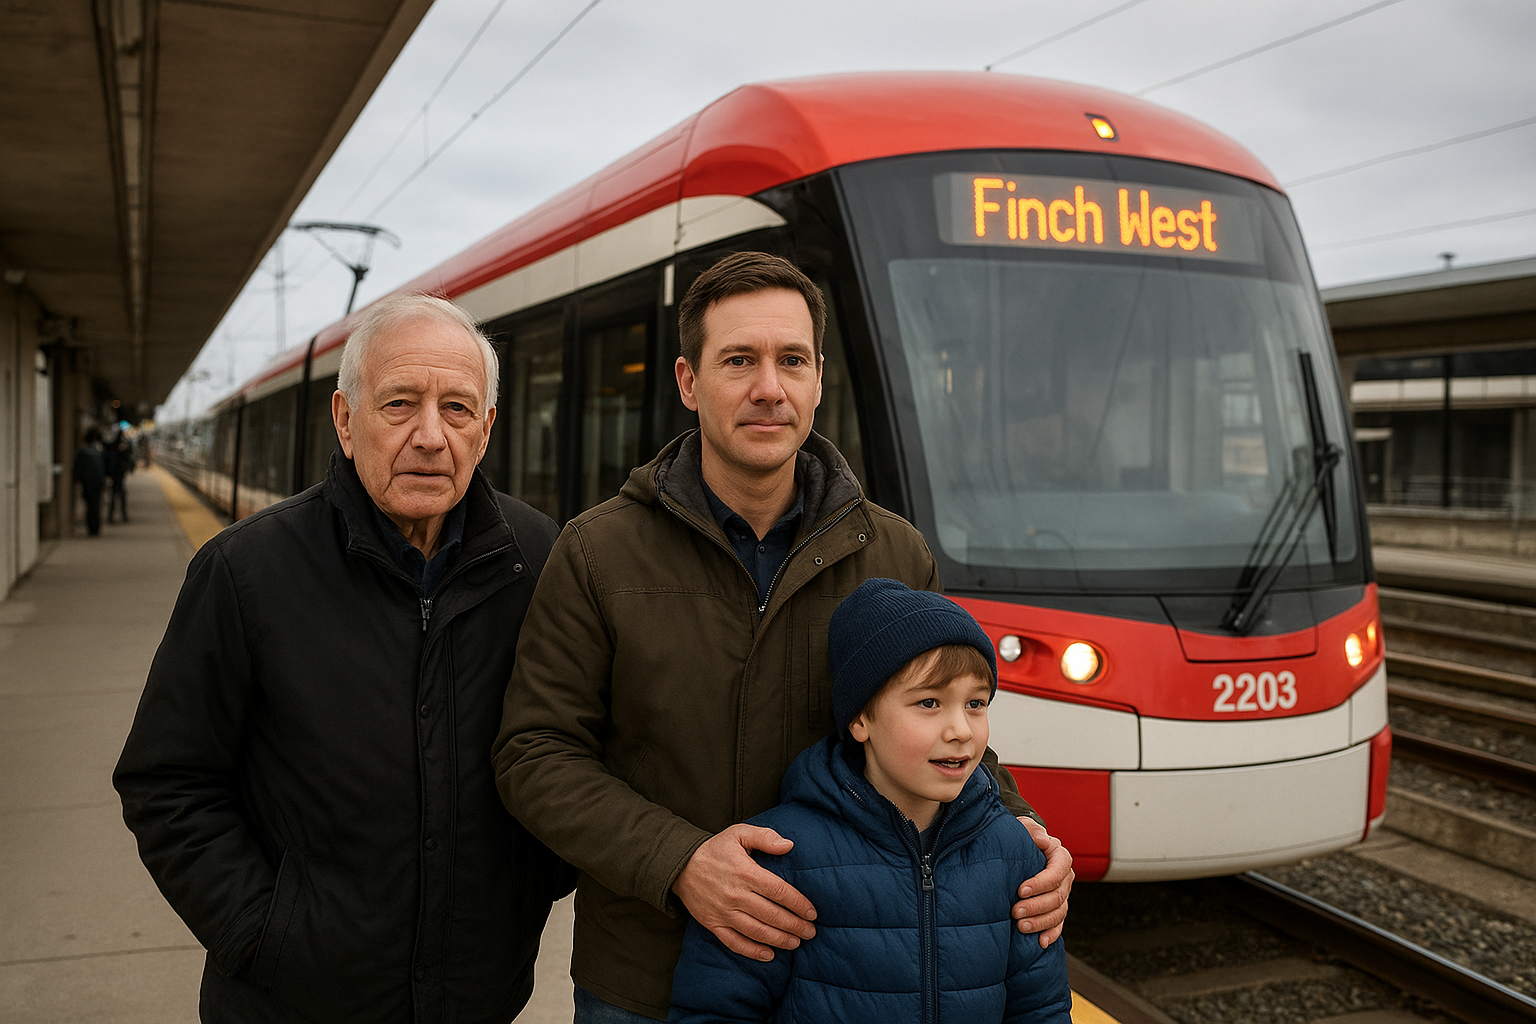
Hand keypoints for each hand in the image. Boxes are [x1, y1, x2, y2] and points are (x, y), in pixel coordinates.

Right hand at [673, 824, 817, 961]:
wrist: (680, 866)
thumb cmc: (715, 849)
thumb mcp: (738, 833)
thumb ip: (765, 837)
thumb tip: (789, 845)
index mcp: (745, 872)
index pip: (778, 891)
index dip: (798, 903)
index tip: (812, 912)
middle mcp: (735, 895)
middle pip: (771, 914)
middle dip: (795, 925)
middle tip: (811, 932)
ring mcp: (723, 912)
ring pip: (756, 931)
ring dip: (779, 939)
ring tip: (796, 943)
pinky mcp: (713, 924)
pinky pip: (734, 942)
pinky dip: (753, 951)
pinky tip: (769, 955)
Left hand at [1013, 816, 1072, 947]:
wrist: (1018, 849)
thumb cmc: (1020, 837)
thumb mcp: (1023, 827)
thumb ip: (1031, 830)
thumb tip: (1041, 839)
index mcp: (1060, 857)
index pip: (1056, 873)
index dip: (1040, 883)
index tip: (1020, 890)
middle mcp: (1065, 877)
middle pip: (1057, 897)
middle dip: (1037, 906)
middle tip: (1015, 912)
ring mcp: (1062, 895)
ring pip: (1058, 913)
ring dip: (1041, 922)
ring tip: (1021, 927)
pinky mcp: (1056, 909)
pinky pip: (1058, 925)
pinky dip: (1051, 934)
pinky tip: (1040, 942)